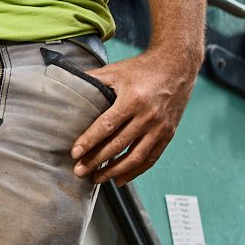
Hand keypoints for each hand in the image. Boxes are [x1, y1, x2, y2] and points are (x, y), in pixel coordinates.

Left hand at [70, 47, 200, 183]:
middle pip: (118, 145)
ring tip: (97, 178)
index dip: (89, 141)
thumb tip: (67, 85)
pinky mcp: (168, 134)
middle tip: (80, 170)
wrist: (177, 66)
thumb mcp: (116, 70)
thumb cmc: (142, 68)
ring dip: (115, 171)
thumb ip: (93, 80)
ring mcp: (160, 128)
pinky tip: (120, 179)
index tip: (75, 153)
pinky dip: (135, 172)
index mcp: (133, 100)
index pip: (107, 126)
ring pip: (135, 157)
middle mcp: (148, 116)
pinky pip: (151, 158)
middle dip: (97, 160)